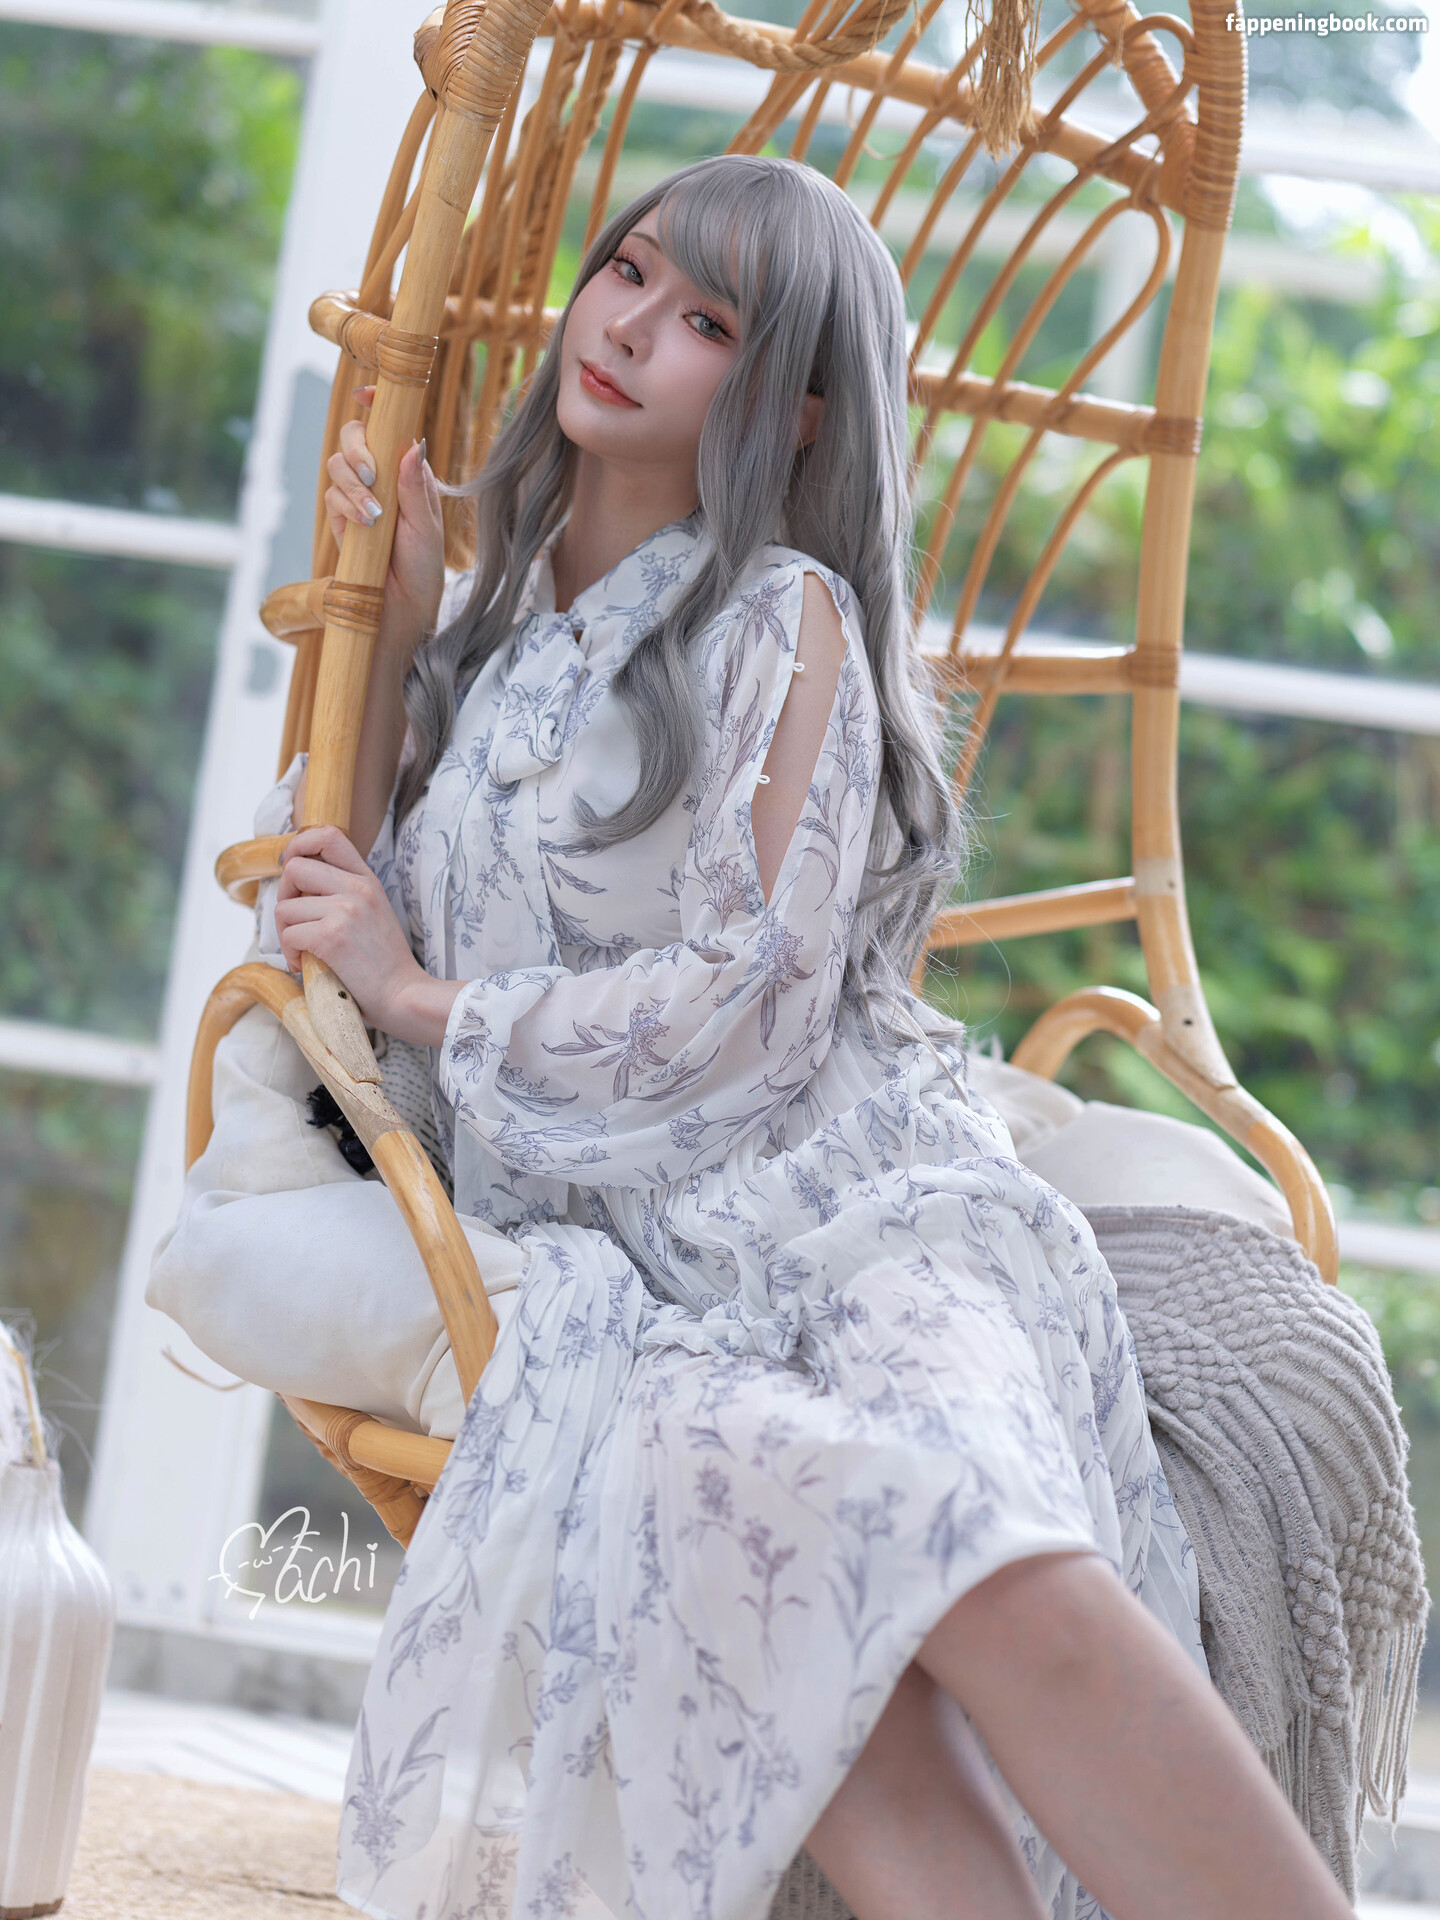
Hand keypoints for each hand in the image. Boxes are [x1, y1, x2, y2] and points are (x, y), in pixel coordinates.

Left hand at [275, 825, 462, 1046]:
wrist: (404, 995)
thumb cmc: (386, 963)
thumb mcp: (375, 913)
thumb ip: (347, 894)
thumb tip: (301, 890)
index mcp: (367, 880)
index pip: (328, 835)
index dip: (299, 845)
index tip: (292, 867)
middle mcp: (357, 888)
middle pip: (293, 868)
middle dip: (283, 896)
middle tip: (294, 922)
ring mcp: (345, 910)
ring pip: (284, 907)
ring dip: (284, 932)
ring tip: (301, 951)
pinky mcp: (332, 936)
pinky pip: (288, 934)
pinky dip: (289, 953)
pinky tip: (304, 965)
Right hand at [325, 388, 445, 642]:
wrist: (401, 610)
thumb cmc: (423, 570)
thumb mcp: (427, 528)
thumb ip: (417, 488)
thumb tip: (412, 445)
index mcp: (409, 472)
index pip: (389, 427)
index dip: (375, 404)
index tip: (366, 395)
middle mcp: (382, 478)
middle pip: (353, 436)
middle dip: (357, 448)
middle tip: (372, 473)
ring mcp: (358, 496)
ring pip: (337, 464)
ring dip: (353, 484)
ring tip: (374, 515)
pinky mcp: (340, 517)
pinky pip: (331, 495)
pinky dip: (345, 505)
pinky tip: (364, 525)